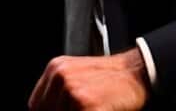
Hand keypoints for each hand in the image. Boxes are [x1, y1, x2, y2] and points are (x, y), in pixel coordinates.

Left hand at [28, 49, 148, 110]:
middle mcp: (61, 77)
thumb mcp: (78, 77)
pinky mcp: (87, 103)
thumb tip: (49, 110)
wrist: (138, 73)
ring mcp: (73, 90)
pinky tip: (101, 110)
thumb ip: (59, 94)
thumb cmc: (112, 79)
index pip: (36, 105)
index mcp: (56, 69)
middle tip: (85, 108)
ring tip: (94, 108)